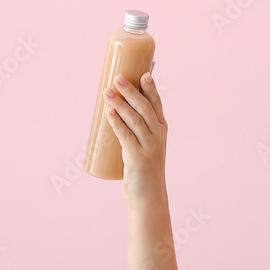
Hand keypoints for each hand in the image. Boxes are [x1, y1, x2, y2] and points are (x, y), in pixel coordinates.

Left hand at [104, 72, 168, 208]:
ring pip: (134, 119)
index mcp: (162, 129)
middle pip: (145, 108)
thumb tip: (111, 112)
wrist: (148, 196)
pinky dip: (117, 123)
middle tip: (117, 78)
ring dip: (120, 104)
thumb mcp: (144, 146)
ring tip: (107, 92)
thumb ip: (132, 131)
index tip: (143, 73)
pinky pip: (126, 136)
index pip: (157, 104)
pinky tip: (109, 113)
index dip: (150, 88)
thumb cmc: (143, 169)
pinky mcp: (138, 158)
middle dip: (131, 91)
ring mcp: (149, 147)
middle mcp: (158, 135)